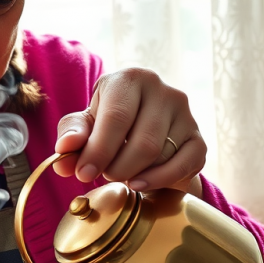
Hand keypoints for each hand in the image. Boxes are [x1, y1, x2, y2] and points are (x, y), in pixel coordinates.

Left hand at [53, 68, 205, 195]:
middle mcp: (160, 89)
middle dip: (117, 167)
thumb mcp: (85, 125)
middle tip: (103, 175)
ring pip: (160, 155)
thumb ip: (72, 135)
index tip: (83, 174)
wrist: (139, 133)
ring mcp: (184, 112)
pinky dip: (158, 180)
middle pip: (142, 141)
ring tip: (118, 174)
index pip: (116, 118)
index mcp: (128, 79)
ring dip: (134, 173)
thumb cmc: (106, 126)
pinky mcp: (197, 137)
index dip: (98, 150)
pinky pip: (183, 165)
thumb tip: (65, 148)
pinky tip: (139, 183)